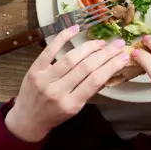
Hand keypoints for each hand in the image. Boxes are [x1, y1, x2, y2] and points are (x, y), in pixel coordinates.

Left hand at [5, 25, 129, 142]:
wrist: (26, 121)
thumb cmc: (54, 115)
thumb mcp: (74, 109)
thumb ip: (88, 90)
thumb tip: (108, 70)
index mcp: (70, 104)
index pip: (95, 81)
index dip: (112, 66)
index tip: (124, 56)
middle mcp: (57, 91)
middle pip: (86, 67)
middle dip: (105, 54)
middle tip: (118, 44)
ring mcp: (45, 79)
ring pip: (71, 58)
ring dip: (89, 46)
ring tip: (102, 42)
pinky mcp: (35, 69)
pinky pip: (50, 50)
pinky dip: (63, 37)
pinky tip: (76, 29)